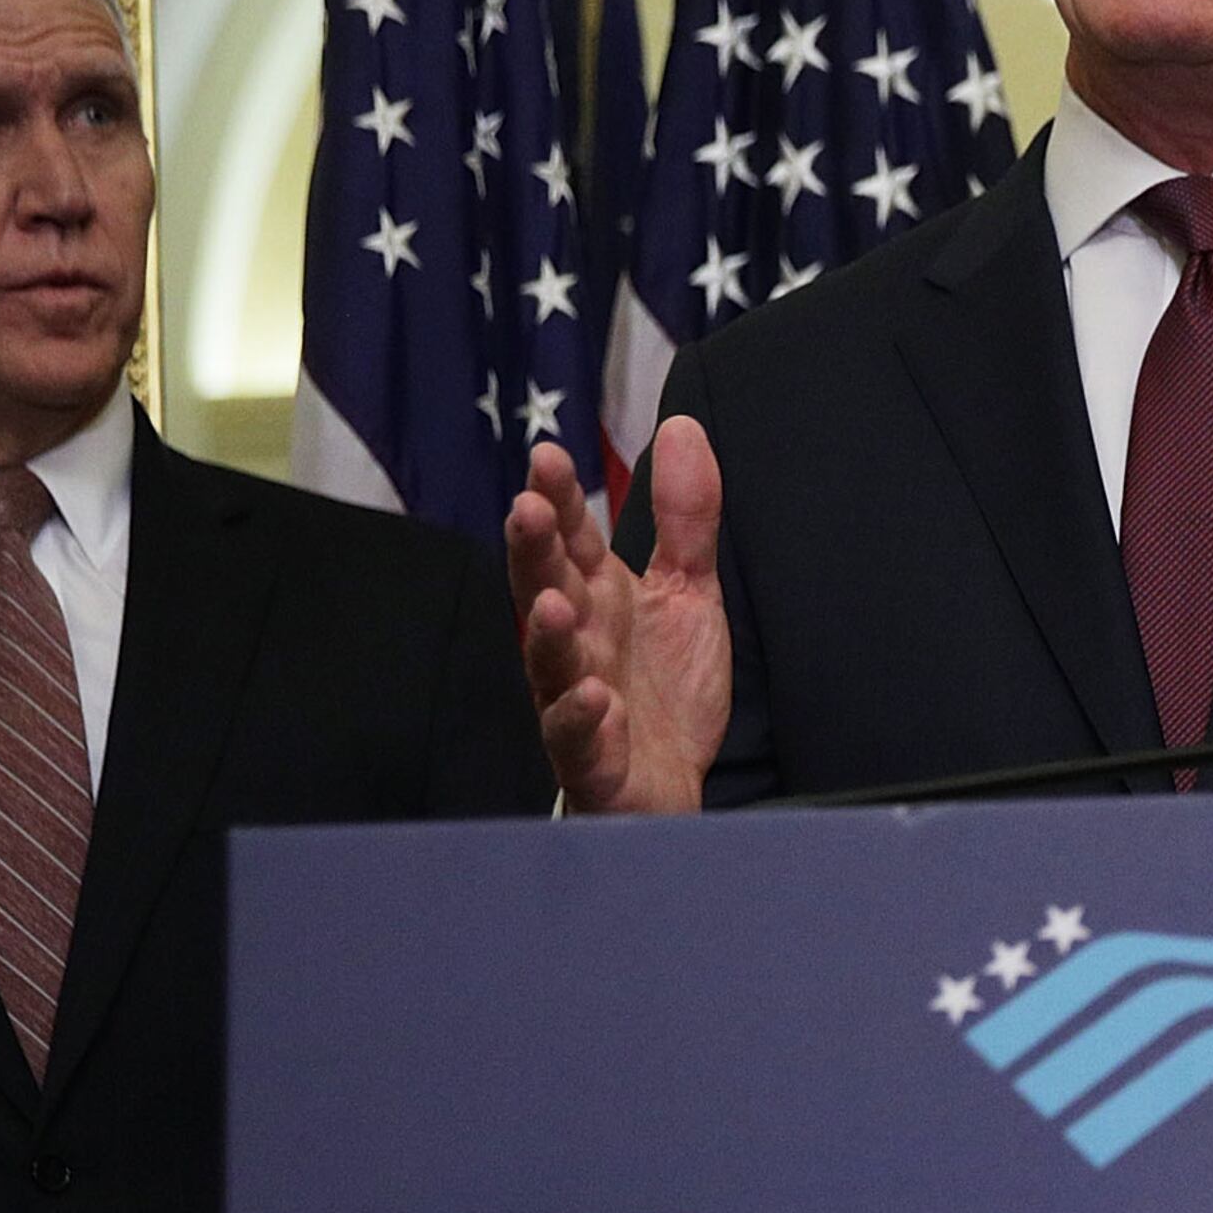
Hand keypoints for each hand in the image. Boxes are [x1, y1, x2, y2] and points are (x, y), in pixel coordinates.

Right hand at [506, 419, 731, 812]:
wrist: (673, 785)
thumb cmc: (663, 687)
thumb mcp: (686, 590)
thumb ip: (683, 517)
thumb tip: (683, 426)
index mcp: (596, 598)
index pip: (571, 541)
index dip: (558, 501)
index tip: (547, 456)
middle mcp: (578, 644)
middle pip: (546, 590)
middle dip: (534, 553)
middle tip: (526, 509)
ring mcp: (578, 703)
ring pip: (551, 666)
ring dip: (547, 635)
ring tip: (551, 602)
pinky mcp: (595, 760)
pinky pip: (578, 740)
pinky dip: (580, 718)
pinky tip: (593, 695)